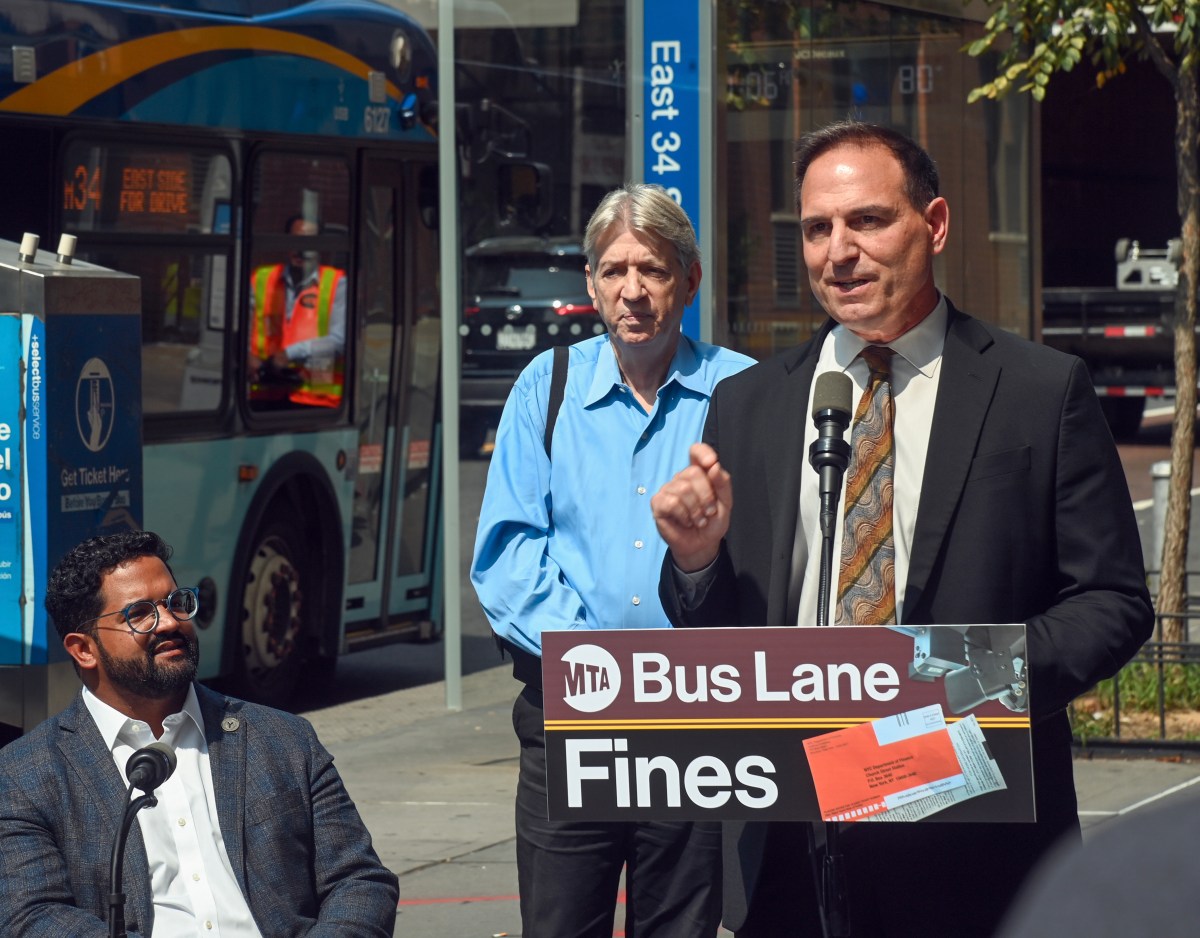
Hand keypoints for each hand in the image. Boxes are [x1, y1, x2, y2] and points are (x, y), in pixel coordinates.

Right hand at [651, 443, 732, 572]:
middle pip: (693, 472)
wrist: (702, 545)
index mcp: (699, 473)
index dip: (703, 452)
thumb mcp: (725, 503)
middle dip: (706, 496)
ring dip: (696, 510)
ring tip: (699, 520)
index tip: (711, 463)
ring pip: (683, 488)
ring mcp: (668, 489)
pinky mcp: (658, 503)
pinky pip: (672, 502)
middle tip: (709, 512)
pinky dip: (684, 515)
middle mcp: (682, 478)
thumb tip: (714, 466)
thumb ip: (723, 483)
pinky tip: (686, 522)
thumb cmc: (712, 522)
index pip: (696, 450)